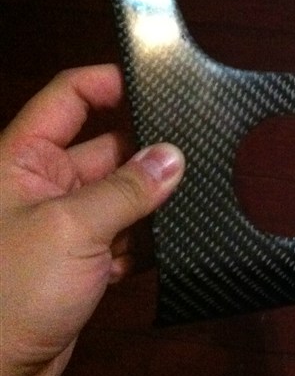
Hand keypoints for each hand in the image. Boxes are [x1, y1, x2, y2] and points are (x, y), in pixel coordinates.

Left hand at [0, 65, 184, 375]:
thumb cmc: (9, 292)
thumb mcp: (72, 228)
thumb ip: (127, 190)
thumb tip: (173, 157)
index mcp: (23, 159)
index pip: (69, 98)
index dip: (109, 83)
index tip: (158, 85)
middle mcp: (42, 185)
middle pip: (105, 147)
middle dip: (145, 151)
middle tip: (196, 152)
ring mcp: (63, 225)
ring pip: (119, 195)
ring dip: (149, 202)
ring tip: (190, 200)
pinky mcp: (79, 264)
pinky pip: (122, 237)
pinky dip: (143, 243)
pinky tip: (165, 248)